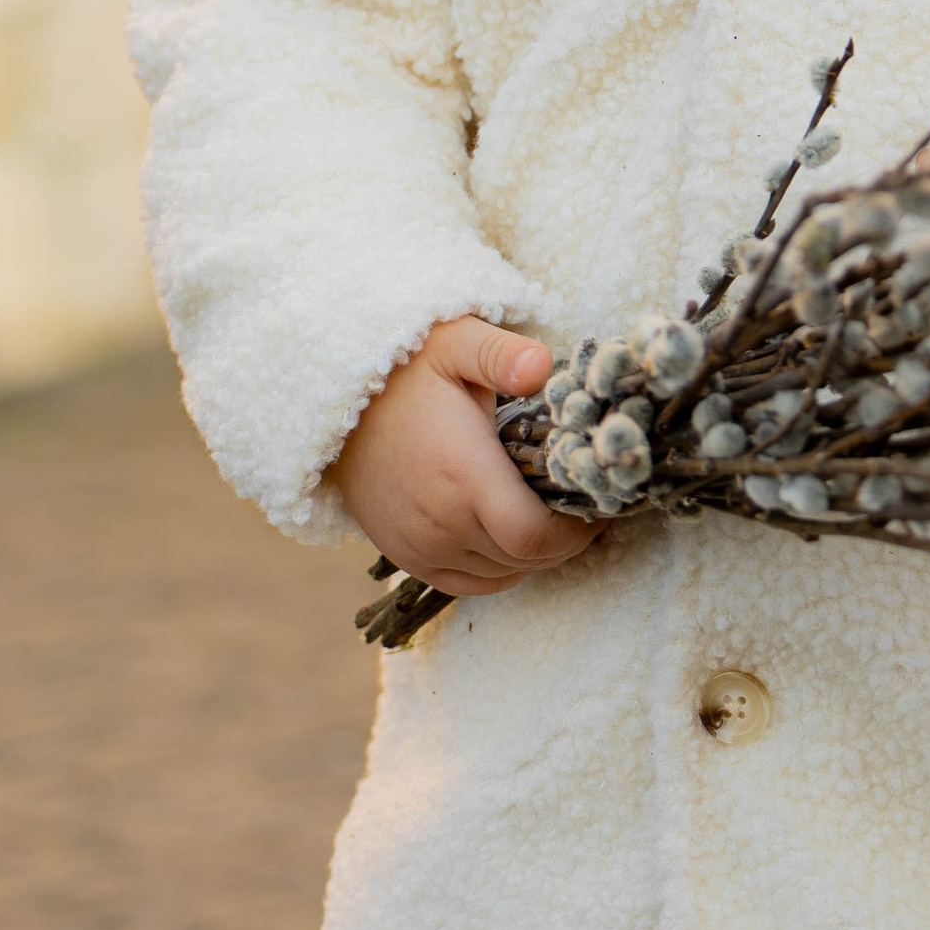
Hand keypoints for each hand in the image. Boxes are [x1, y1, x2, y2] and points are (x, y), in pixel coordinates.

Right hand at [329, 317, 596, 596]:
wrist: (335, 405)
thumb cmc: (406, 371)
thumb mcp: (456, 344)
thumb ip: (502, 354)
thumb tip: (543, 366)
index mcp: (464, 475)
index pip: (536, 537)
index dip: (576, 531)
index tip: (594, 504)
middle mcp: (441, 523)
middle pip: (526, 559)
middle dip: (563, 539)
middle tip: (579, 505)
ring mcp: (420, 546)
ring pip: (501, 575)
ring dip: (532, 555)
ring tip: (547, 515)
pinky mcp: (405, 557)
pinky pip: (468, 585)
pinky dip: (499, 569)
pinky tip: (509, 536)